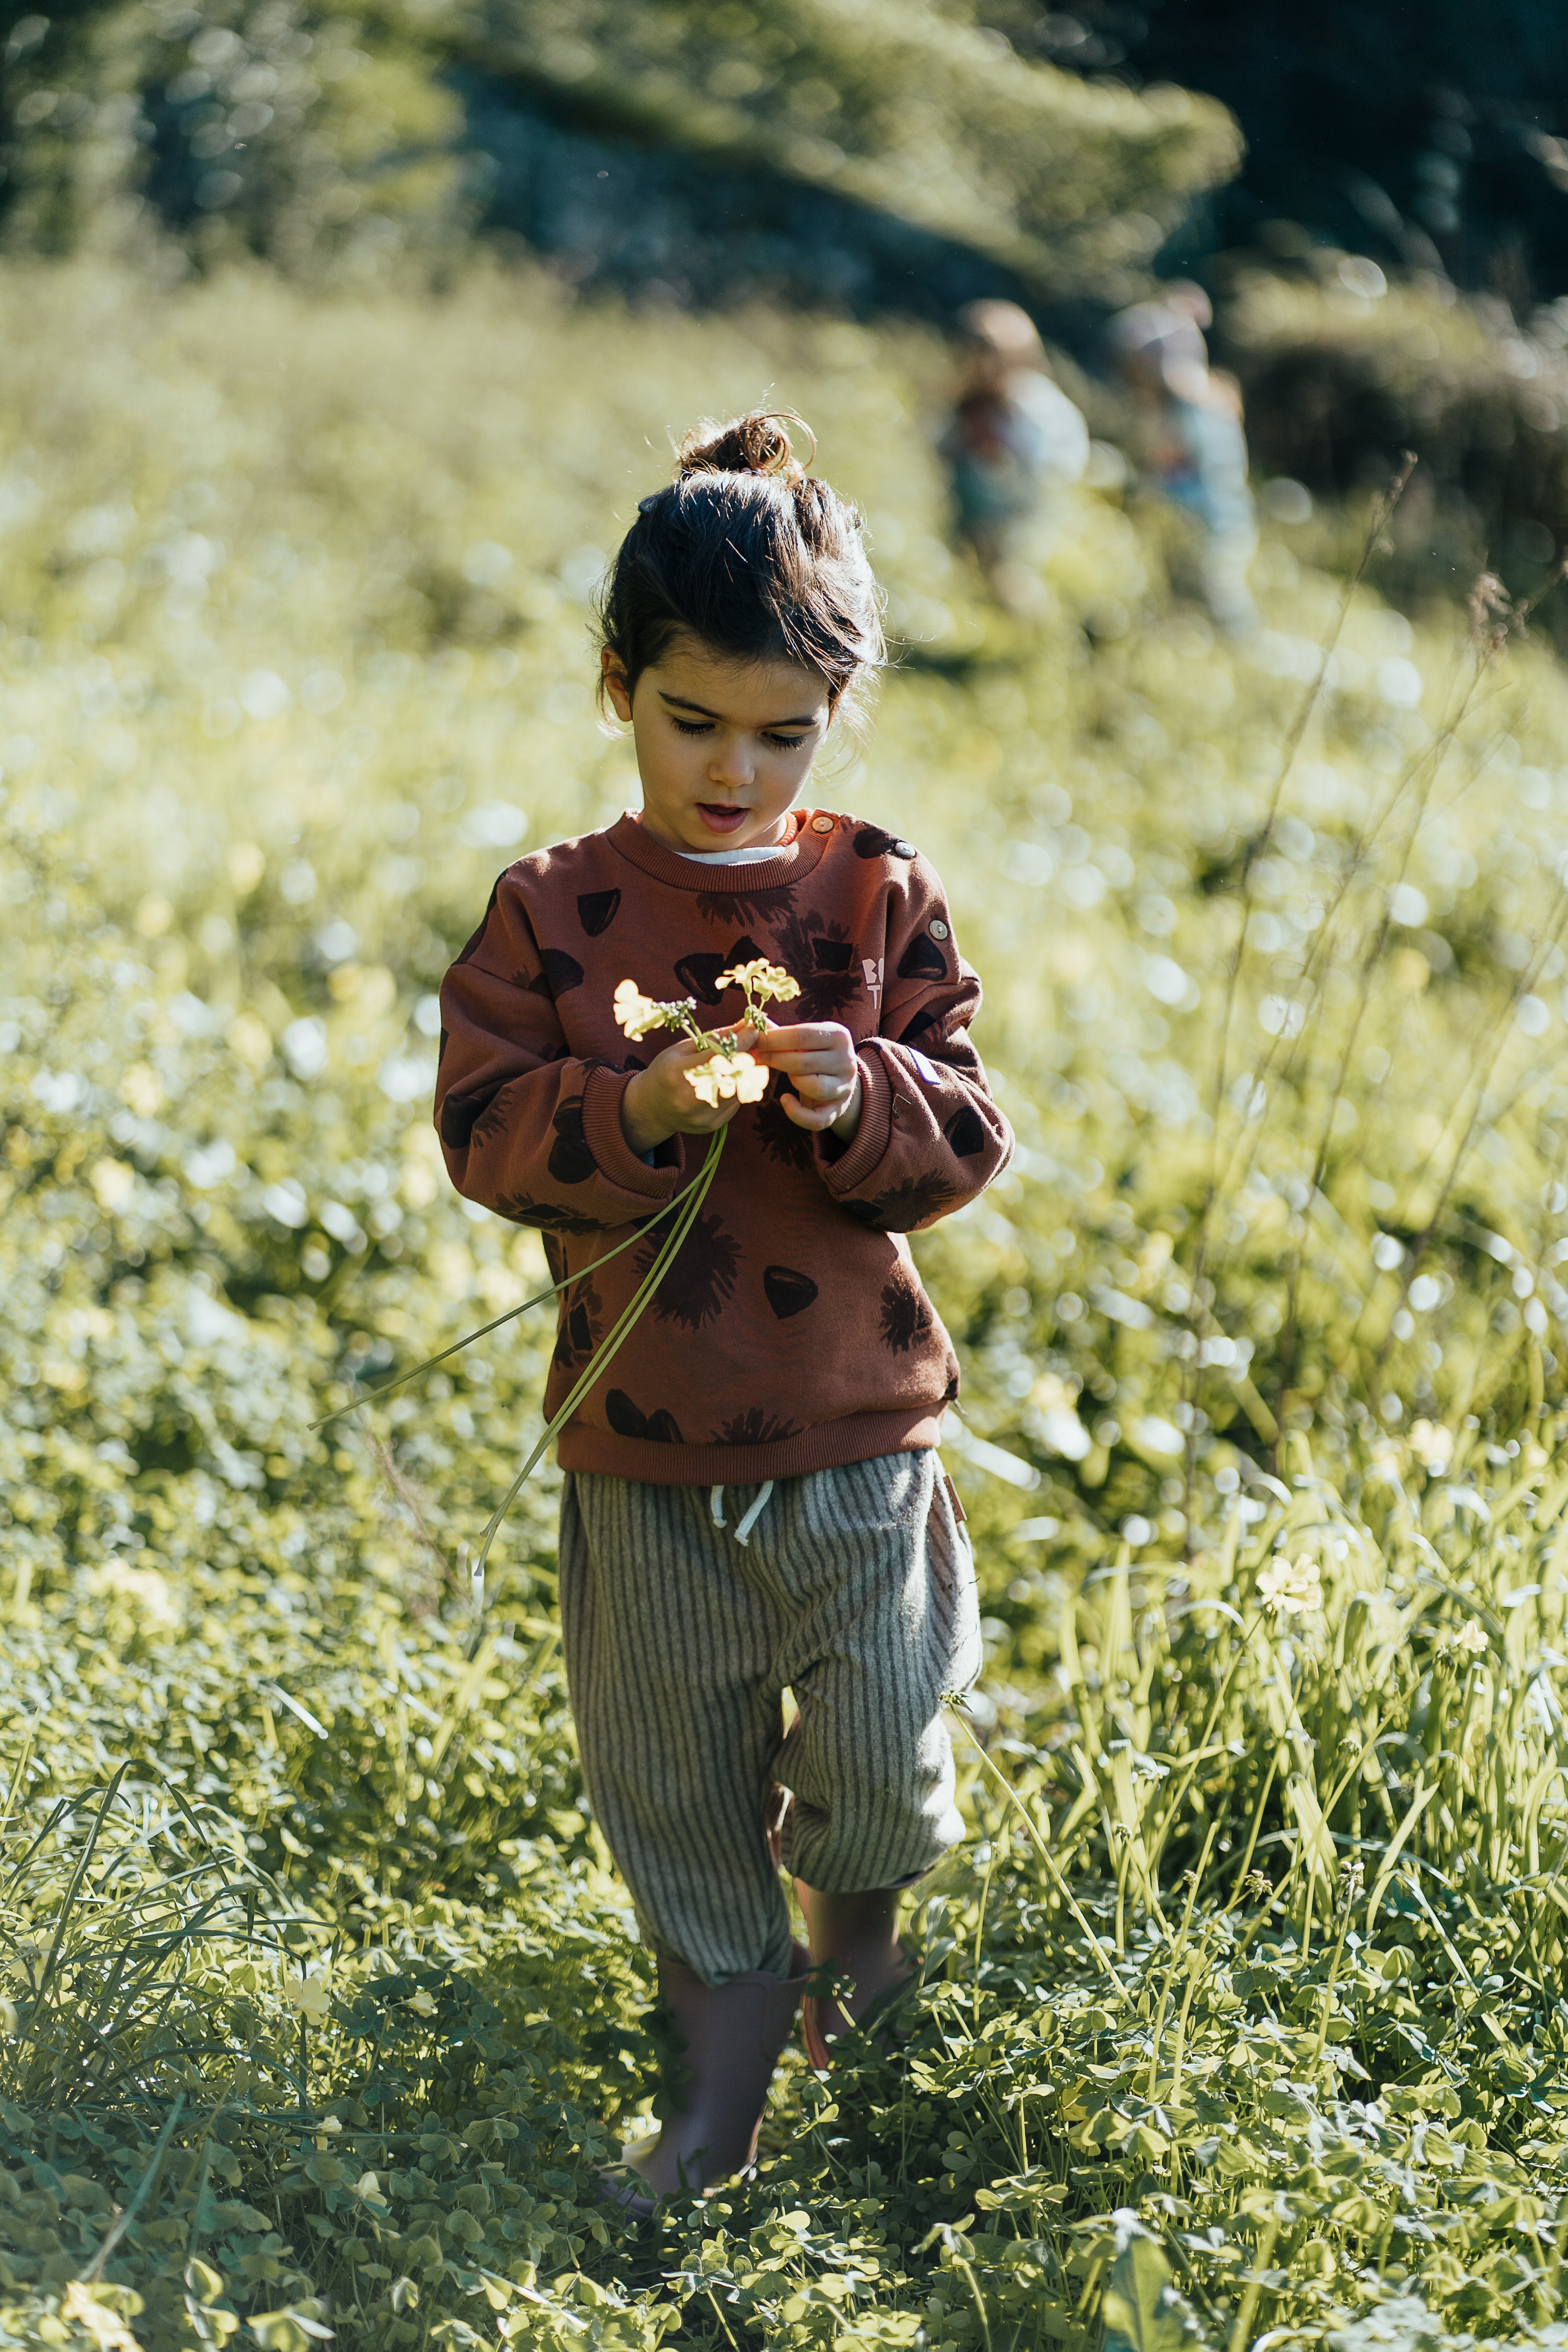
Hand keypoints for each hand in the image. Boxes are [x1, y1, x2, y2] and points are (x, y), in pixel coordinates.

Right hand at [620, 1031, 757, 1154]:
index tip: (753, 1031)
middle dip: (745, 1059)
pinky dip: (737, 1090)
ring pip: (738, 1090)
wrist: (653, 1107)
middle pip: (731, 1074)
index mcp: (677, 1072)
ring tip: (739, 1065)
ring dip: (744, 1075)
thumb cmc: (668, 1070)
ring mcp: (700, 1115)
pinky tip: (729, 1083)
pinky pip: (735, 1104)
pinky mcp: (711, 1126)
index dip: (741, 1042)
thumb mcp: (683, 1049)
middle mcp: (688, 1098)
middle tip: (750, 1048)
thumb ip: (714, 1038)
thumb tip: (745, 1027)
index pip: (718, 1055)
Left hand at [750, 1022, 862, 1138]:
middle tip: (755, 1058)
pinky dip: (796, 1113)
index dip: (772, 1039)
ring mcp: (844, 1087)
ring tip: (787, 1076)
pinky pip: (817, 1119)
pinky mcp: (838, 1110)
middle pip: (803, 1062)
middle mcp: (847, 1061)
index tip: (753, 1041)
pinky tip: (786, 1100)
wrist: (838, 1080)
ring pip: (813, 1086)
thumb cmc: (814, 1054)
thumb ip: (781, 1033)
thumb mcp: (804, 1040)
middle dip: (773, 1059)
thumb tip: (752, 1024)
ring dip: (793, 1081)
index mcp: (838, 1036)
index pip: (801, 1036)